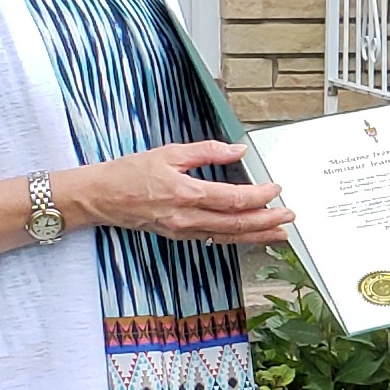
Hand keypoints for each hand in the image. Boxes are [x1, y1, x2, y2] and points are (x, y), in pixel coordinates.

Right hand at [64, 142, 294, 244]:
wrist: (100, 197)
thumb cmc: (128, 173)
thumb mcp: (168, 153)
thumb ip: (206, 151)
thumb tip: (237, 150)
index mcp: (185, 193)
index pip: (234, 199)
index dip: (260, 196)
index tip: (276, 188)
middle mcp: (187, 217)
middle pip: (237, 223)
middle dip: (268, 221)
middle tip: (289, 216)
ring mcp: (183, 230)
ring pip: (229, 236)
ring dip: (258, 235)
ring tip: (280, 233)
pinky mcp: (179, 235)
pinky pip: (215, 239)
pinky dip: (237, 238)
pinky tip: (250, 235)